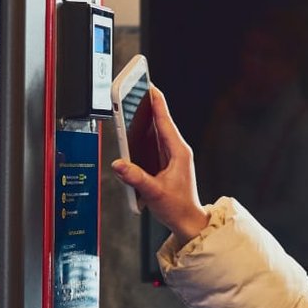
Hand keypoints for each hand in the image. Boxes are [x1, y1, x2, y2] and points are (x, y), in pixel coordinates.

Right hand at [111, 87, 210, 241]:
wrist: (187, 221)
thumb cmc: (177, 208)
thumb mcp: (154, 193)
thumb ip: (136, 178)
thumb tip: (119, 164)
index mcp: (178, 153)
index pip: (165, 122)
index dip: (157, 104)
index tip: (150, 87)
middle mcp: (176, 151)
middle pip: (160, 122)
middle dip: (149, 105)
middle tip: (139, 88)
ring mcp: (172, 157)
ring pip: (157, 131)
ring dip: (146, 118)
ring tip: (134, 104)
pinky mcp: (166, 163)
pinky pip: (154, 142)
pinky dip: (145, 134)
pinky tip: (135, 129)